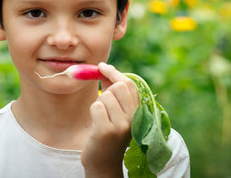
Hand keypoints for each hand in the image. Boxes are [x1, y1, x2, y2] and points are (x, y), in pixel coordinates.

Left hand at [81, 62, 139, 177]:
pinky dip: (92, 112)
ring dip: (98, 104)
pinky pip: (96, 107)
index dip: (114, 72)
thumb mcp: (116, 113)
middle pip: (118, 87)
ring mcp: (121, 125)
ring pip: (105, 96)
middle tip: (101, 97)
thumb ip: (114, 93)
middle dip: (106, 88)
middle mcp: (133, 118)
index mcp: (138, 112)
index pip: (129, 84)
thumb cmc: (107, 135)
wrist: (103, 163)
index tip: (102, 66)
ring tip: (101, 119)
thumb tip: (106, 69)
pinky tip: (96, 125)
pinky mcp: (107, 131)